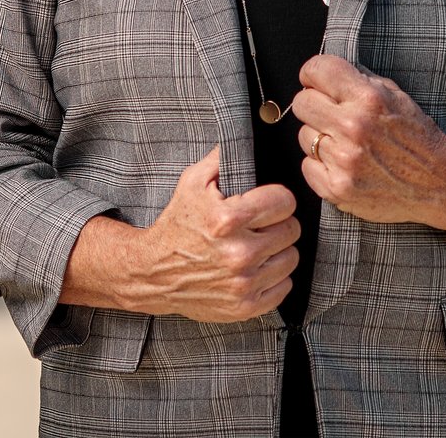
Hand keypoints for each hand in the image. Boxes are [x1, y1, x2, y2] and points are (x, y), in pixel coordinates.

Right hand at [126, 146, 299, 322]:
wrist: (154, 272)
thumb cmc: (177, 223)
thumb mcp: (192, 181)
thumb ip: (223, 157)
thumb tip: (248, 138)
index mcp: (227, 219)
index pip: (284, 201)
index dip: (277, 198)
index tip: (268, 201)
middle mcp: (239, 253)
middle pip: (292, 229)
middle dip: (278, 222)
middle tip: (261, 223)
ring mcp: (243, 283)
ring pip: (291, 257)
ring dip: (278, 249)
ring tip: (259, 244)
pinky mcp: (245, 307)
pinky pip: (284, 286)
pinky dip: (275, 276)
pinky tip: (257, 266)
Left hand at [292, 55, 445, 231]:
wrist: (440, 184)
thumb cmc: (418, 138)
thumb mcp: (396, 95)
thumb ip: (360, 80)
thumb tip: (326, 72)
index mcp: (369, 98)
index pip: (316, 70)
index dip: (313, 74)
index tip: (316, 80)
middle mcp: (354, 127)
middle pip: (302, 102)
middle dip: (315, 104)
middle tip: (332, 113)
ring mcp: (344, 160)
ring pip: (304, 135)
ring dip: (320, 137)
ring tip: (345, 142)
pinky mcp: (338, 189)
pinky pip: (307, 166)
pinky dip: (320, 165)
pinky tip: (342, 163)